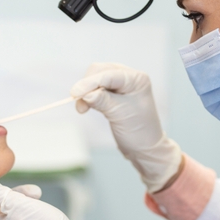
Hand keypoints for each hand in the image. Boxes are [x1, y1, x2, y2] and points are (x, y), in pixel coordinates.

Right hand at [71, 63, 182, 192]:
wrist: (144, 148)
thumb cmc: (138, 132)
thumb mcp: (120, 115)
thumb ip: (102, 101)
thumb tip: (84, 94)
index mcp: (137, 79)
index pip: (109, 74)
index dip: (90, 82)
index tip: (74, 94)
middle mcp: (129, 77)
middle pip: (100, 71)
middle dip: (87, 85)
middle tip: (79, 104)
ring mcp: (121, 84)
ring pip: (95, 78)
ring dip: (85, 91)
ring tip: (83, 109)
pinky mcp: (113, 93)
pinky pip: (95, 88)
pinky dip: (88, 96)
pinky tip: (85, 106)